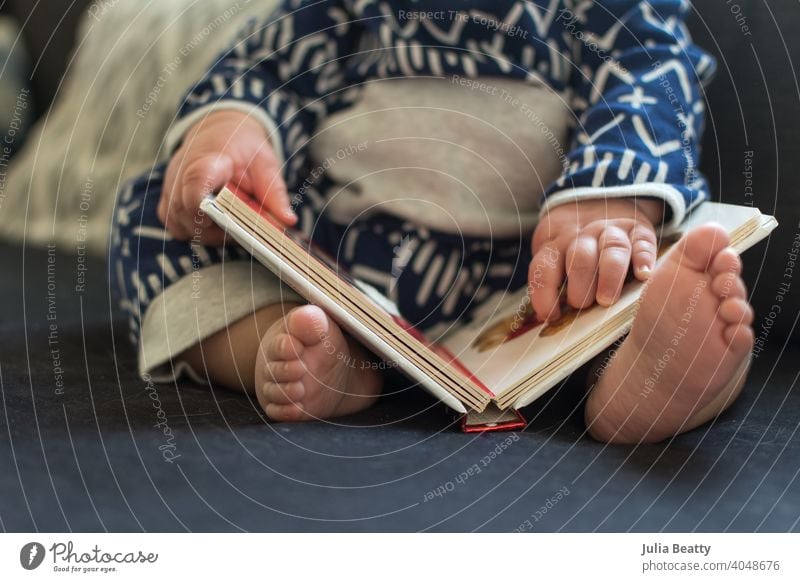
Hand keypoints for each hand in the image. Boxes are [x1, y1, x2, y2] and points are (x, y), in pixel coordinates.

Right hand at [158, 110, 296, 244]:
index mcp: (209, 159)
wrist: (218, 131)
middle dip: (220, 229)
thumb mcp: (265, 163)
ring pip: (184, 226)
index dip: (205, 205)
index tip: (224, 220)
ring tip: (233, 224)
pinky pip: (177, 228)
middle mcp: (181, 173)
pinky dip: (198, 233)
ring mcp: (170, 188)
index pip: (196, 182)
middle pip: (191, 214)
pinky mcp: (166, 201)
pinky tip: (216, 224)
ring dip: (210, 234)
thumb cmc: (243, 148)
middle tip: (244, 228)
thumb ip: (275, 193)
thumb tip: (288, 221)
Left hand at [528, 198, 663, 320]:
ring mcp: (612, 230)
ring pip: (612, 249)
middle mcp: (584, 235)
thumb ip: (552, 284)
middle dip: (580, 287)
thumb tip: (544, 320)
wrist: (599, 201)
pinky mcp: (639, 230)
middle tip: (583, 307)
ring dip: (609, 276)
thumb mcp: (554, 256)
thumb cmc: (574, 246)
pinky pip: (643, 242)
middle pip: (580, 258)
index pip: (544, 267)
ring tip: (607, 300)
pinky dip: (643, 259)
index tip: (550, 316)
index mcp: (556, 244)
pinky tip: (644, 276)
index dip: (544, 293)